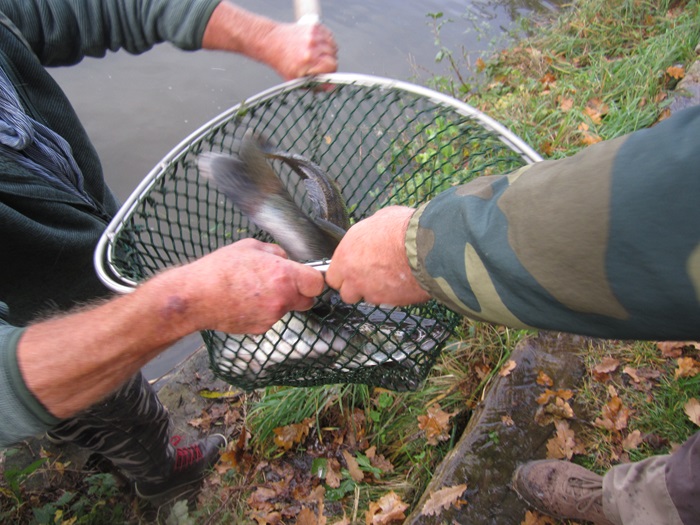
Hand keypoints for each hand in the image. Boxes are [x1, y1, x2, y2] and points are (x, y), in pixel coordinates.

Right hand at [175, 239, 324, 333]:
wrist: (196, 297)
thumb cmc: (220, 269)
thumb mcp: (250, 247)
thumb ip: (275, 253)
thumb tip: (285, 258)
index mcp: (284, 275)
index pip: (317, 283)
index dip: (313, 279)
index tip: (305, 276)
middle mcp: (283, 299)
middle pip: (308, 300)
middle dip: (300, 293)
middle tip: (281, 283)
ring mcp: (272, 317)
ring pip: (288, 309)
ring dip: (279, 302)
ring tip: (254, 291)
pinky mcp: (261, 329)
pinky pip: (271, 319)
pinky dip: (264, 312)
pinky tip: (246, 302)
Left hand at [262, 22, 337, 79]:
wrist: (272, 41)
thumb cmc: (282, 62)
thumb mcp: (296, 80)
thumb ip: (315, 85)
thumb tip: (330, 86)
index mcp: (308, 59)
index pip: (332, 65)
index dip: (330, 71)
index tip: (324, 72)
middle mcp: (312, 45)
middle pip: (334, 56)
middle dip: (328, 62)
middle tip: (317, 64)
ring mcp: (314, 34)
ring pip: (333, 46)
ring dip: (328, 52)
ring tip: (316, 55)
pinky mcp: (315, 26)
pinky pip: (329, 36)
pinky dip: (326, 42)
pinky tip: (316, 46)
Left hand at [325, 206, 430, 305]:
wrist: (424, 246)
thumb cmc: (401, 228)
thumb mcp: (378, 219)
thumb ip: (368, 234)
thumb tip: (372, 233)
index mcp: (345, 257)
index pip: (332, 277)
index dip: (343, 274)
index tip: (351, 270)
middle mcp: (354, 278)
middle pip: (347, 294)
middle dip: (356, 288)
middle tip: (370, 276)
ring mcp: (372, 293)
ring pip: (369, 299)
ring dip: (376, 291)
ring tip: (391, 277)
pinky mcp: (391, 302)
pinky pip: (389, 301)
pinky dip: (395, 294)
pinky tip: (404, 281)